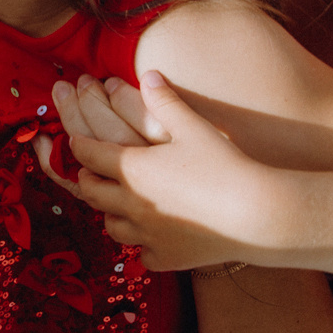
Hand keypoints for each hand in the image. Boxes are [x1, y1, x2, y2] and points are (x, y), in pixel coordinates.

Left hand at [34, 71, 264, 271]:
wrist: (256, 214)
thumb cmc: (224, 165)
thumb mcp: (194, 127)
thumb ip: (166, 101)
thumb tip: (148, 74)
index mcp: (131, 169)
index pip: (88, 153)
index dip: (79, 145)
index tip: (76, 140)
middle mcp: (130, 204)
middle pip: (91, 191)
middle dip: (87, 178)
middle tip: (90, 171)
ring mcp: (146, 234)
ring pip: (111, 226)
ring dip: (110, 213)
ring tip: (117, 203)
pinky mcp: (165, 257)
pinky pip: (143, 254)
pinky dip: (143, 245)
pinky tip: (152, 238)